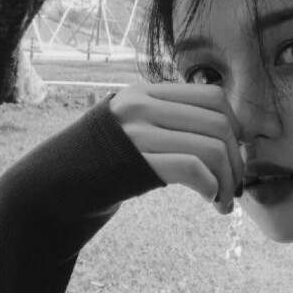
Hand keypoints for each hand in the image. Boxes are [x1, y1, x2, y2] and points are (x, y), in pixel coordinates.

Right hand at [109, 82, 243, 213]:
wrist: (55, 186)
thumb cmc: (102, 162)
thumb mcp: (134, 128)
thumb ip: (169, 121)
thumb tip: (227, 135)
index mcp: (146, 92)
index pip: (213, 96)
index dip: (235, 125)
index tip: (234, 152)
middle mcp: (143, 106)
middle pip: (219, 123)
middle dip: (237, 159)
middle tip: (235, 185)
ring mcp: (138, 132)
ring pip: (211, 148)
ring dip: (228, 179)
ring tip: (224, 200)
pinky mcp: (137, 162)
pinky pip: (193, 168)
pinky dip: (212, 187)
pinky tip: (211, 200)